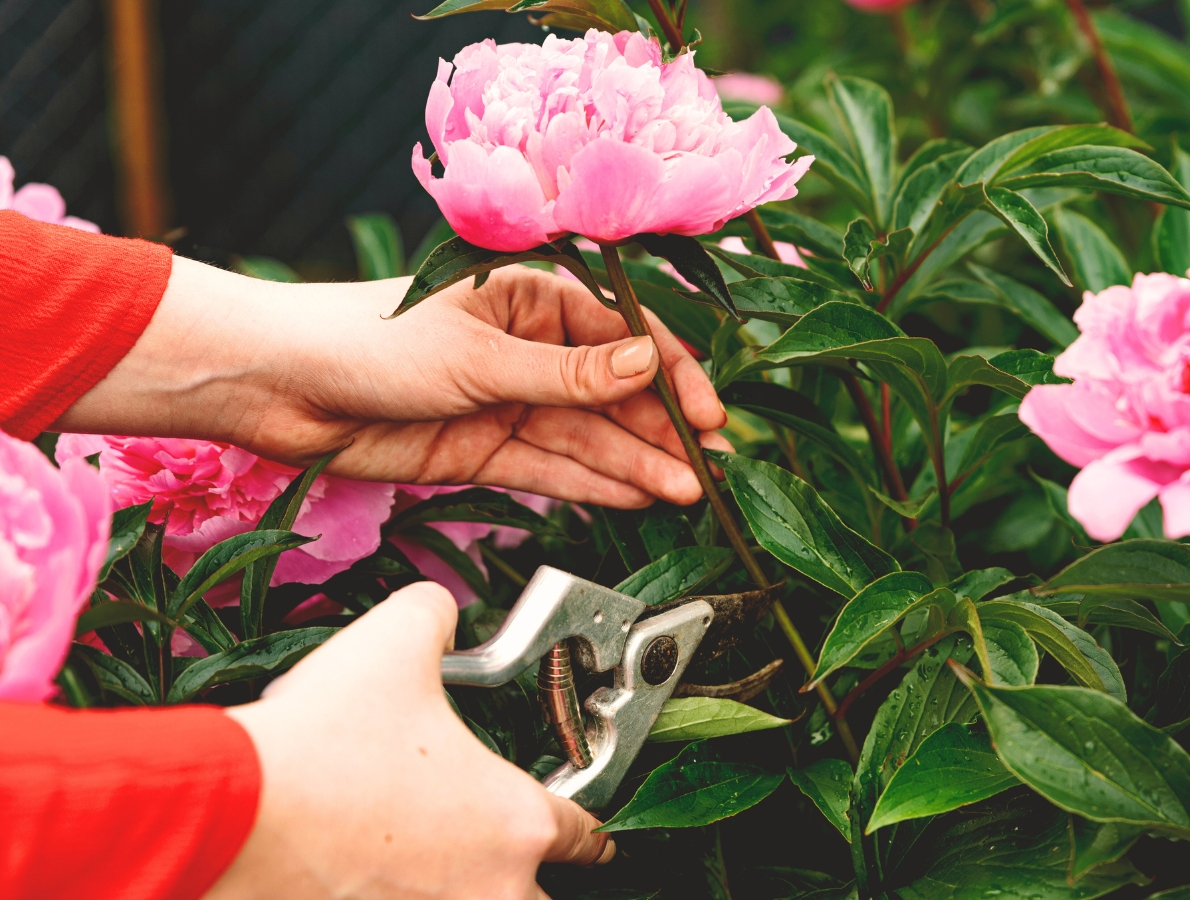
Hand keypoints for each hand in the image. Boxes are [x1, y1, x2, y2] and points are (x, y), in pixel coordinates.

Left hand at [53, 257, 731, 506]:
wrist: (280, 387)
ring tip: (686, 494)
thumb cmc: (369, 340)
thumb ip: (568, 373)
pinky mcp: (484, 449)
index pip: (623, 335)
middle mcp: (528, 349)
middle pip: (613, 394)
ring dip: (637, 465)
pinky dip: (594, 484)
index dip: (671, 375)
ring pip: (588, 437)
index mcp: (531, 298)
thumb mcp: (479, 355)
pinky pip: (552, 468)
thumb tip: (648, 367)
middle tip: (709, 470)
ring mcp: (508, 401)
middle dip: (662, 432)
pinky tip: (637, 498)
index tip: (709, 415)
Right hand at [207, 582, 611, 899]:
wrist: (230, 814)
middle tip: (497, 857)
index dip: (591, 832)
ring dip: (462, 893)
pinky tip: (367, 876)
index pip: (586, 838)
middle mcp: (488, 891)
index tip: (592, 839)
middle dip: (524, 882)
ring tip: (427, 869)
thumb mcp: (394, 642)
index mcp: (515, 821)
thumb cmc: (320, 742)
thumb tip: (438, 610)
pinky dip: (396, 897)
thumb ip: (434, 616)